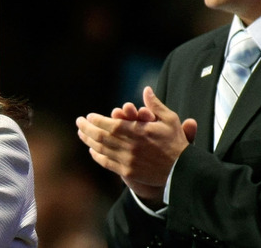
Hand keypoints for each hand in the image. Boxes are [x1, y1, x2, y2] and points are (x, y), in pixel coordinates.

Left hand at [76, 87, 192, 202]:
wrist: (181, 170)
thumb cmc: (176, 142)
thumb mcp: (169, 119)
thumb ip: (155, 105)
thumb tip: (146, 89)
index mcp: (138, 131)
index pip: (110, 124)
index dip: (96, 120)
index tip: (89, 116)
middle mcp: (130, 146)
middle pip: (101, 137)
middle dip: (87, 128)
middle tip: (79, 122)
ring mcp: (127, 160)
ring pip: (101, 150)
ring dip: (88, 141)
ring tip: (81, 134)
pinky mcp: (128, 171)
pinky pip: (107, 163)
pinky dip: (97, 156)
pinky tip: (92, 151)